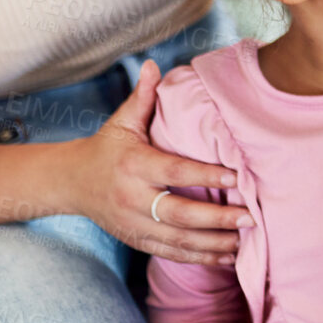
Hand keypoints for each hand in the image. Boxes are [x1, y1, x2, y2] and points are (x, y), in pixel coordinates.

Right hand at [64, 59, 249, 264]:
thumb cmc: (107, 148)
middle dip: (217, 217)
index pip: (174, 171)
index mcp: (133, 165)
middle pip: (179, 213)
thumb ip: (142, 97)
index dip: (205, 175)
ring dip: (213, 243)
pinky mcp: (135, 240)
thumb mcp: (121, 122)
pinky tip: (226, 255)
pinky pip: (170, 253)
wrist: (71, 183)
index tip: (236, 176)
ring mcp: (133, 224)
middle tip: (251, 215)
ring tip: (245, 240)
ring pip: (177, 240)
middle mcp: (132, 198)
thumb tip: (154, 64)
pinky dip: (199, 257)